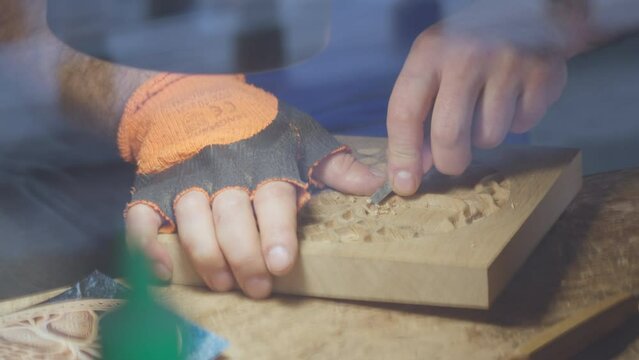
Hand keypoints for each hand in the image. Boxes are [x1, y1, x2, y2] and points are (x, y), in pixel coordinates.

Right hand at [118, 74, 383, 298]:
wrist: (194, 97)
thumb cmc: (256, 126)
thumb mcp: (301, 138)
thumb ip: (334, 166)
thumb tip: (376, 184)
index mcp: (263, 162)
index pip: (272, 199)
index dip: (275, 232)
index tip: (281, 263)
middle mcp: (223, 172)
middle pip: (231, 218)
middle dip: (244, 256)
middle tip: (257, 287)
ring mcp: (185, 180)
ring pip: (191, 220)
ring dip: (205, 256)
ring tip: (222, 284)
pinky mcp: (154, 187)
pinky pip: (143, 218)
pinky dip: (148, 245)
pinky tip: (163, 271)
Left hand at [387, 13, 567, 195]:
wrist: (529, 12)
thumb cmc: (468, 48)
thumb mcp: (433, 66)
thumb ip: (418, 113)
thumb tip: (414, 169)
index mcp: (430, 53)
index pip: (405, 112)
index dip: (403, 155)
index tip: (405, 184)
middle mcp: (466, 56)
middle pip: (449, 136)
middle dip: (449, 162)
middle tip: (452, 161)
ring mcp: (508, 64)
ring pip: (489, 137)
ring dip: (484, 136)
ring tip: (487, 108)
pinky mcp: (543, 75)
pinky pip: (522, 126)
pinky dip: (516, 122)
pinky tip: (514, 96)